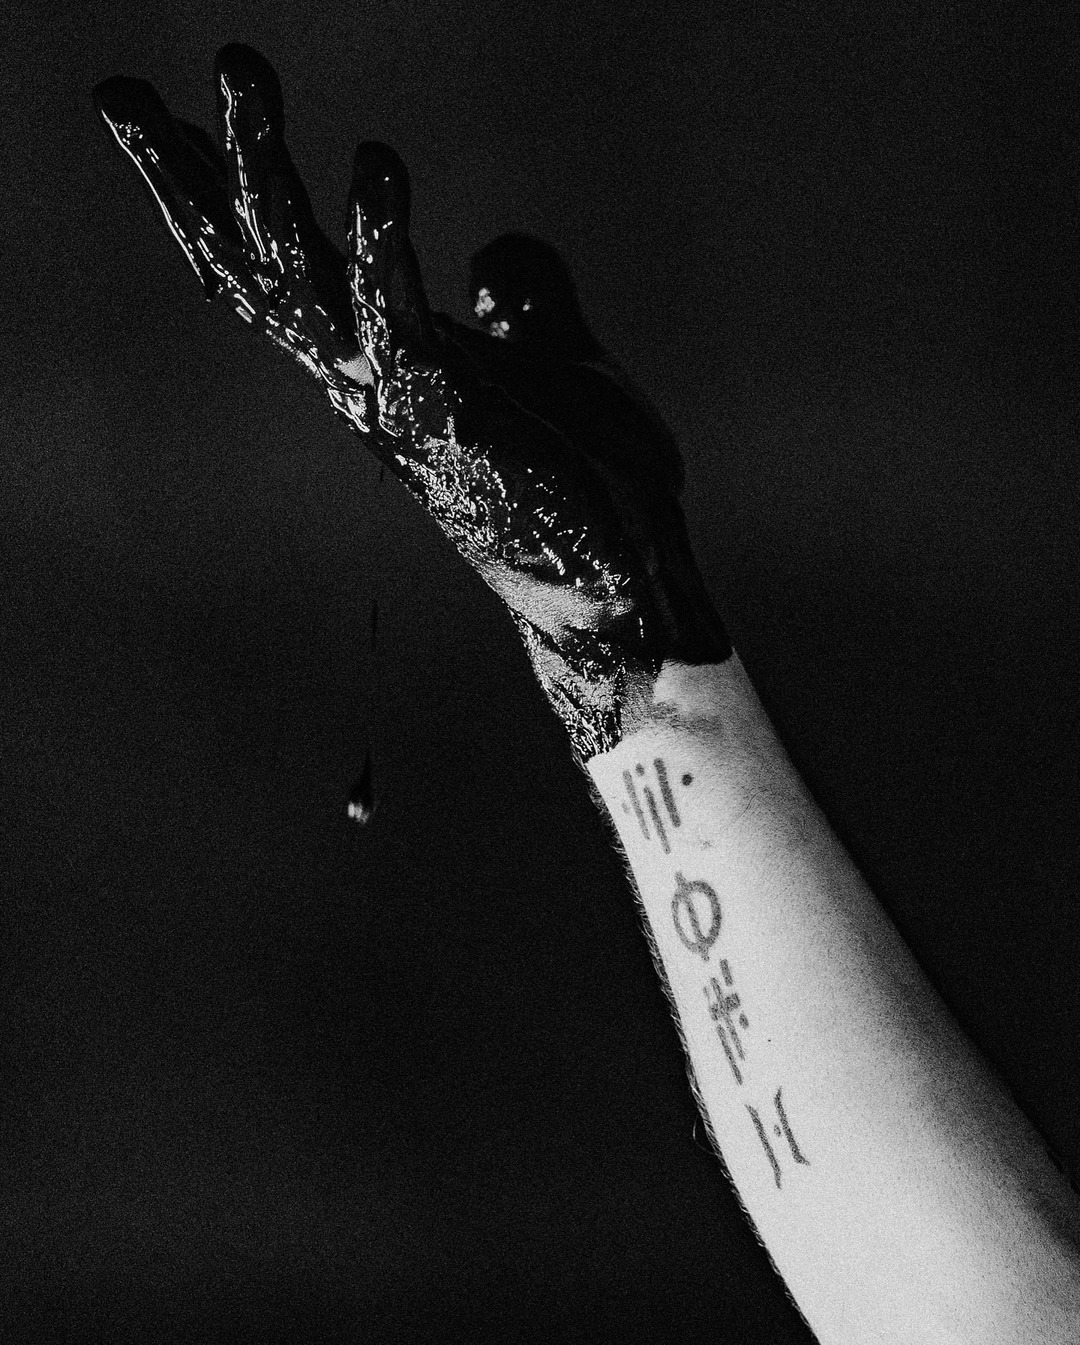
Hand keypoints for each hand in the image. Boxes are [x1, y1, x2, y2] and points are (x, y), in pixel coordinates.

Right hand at [94, 44, 729, 761]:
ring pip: (301, 281)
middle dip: (193, 177)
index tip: (174, 122)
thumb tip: (499, 255)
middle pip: (256, 270)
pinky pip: (397, 321)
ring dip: (264, 175)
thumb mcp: (554, 369)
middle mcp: (369, 382)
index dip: (225, 200)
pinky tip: (374, 166)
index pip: (286, 271)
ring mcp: (398, 404)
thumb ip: (522, 308)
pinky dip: (381, 241)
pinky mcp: (449, 420)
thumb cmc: (582, 485)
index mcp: (387, 361)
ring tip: (239, 72)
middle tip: (122, 91)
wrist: (615, 585)